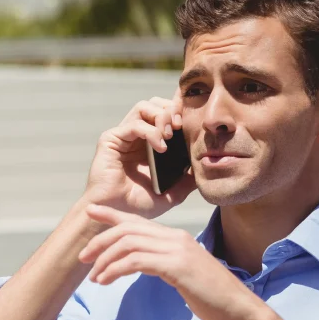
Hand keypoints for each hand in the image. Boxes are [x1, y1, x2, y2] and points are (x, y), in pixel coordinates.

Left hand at [78, 205, 266, 319]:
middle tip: (82, 258)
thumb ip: (163, 264)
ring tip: (95, 277)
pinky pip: (136, 261)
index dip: (112, 215)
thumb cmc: (211, 297)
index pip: (138, 220)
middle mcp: (176, 238)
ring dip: (105, 260)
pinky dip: (115, 269)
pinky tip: (106, 280)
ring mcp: (177, 250)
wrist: (239, 309)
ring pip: (128, 244)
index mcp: (176, 237)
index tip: (90, 211)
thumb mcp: (182, 274)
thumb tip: (141, 264)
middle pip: (128, 230)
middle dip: (100, 242)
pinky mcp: (177, 266)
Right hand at [84, 96, 195, 218]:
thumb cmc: (139, 206)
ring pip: (144, 107)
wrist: (117, 215)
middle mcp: (136, 136)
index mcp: (150, 143)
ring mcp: (123, 136)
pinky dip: (150, 132)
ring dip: (161, 116)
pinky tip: (161, 147)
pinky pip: (134, 125)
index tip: (193, 124)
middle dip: (171, 109)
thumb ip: (188, 178)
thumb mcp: (173, 193)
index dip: (180, 112)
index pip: (166, 114)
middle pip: (155, 104)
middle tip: (180, 126)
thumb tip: (207, 165)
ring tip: (170, 136)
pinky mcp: (111, 140)